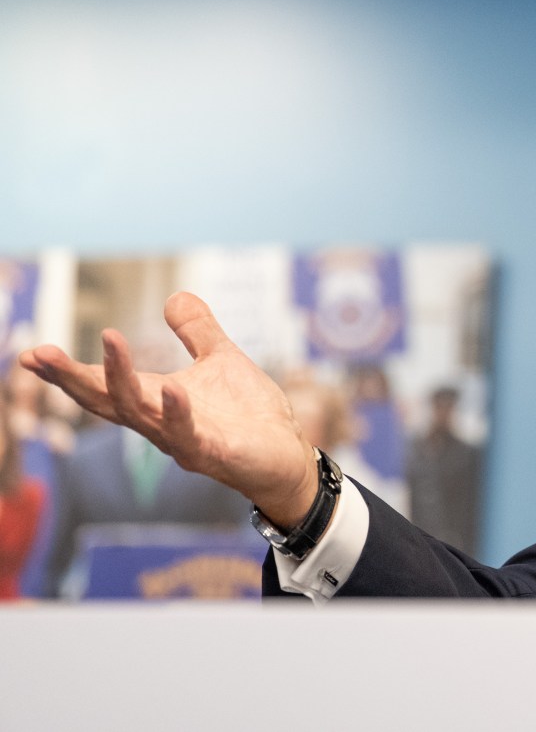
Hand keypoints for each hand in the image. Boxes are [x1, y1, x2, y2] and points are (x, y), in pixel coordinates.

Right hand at [18, 292, 318, 528]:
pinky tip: (173, 389)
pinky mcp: (215, 455)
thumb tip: (175, 296)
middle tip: (41, 354)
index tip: (31, 354)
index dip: (66, 373)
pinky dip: (178, 413)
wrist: (287, 456)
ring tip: (110, 341)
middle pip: (105, 402)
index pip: (101, 387)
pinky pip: (190, 436)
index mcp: (156, 400)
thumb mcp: (221, 360)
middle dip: (71, 379)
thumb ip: (197, 332)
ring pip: (140, 415)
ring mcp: (184, 442)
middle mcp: (159, 424)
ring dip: (121, 380)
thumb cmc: (249, 415)